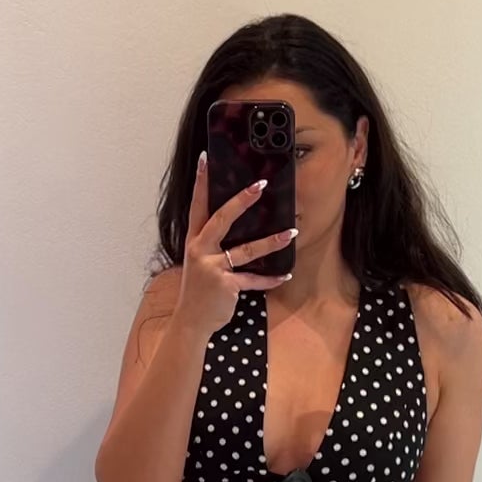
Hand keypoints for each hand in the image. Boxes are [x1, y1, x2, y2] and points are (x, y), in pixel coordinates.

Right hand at [176, 151, 295, 338]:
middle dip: (241, 201)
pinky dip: (269, 279)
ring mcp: (212, 268)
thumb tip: (236, 226)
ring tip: (290, 233)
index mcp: (193, 241)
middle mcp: (200, 250)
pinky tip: (284, 275)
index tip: (206, 160)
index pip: (197, 206)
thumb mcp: (199, 263)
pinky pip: (253, 279)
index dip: (201, 183)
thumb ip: (212, 245)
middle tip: (260, 185)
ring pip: (246, 250)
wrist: (191, 321)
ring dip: (271, 242)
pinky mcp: (226, 285)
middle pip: (221, 219)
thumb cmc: (198, 291)